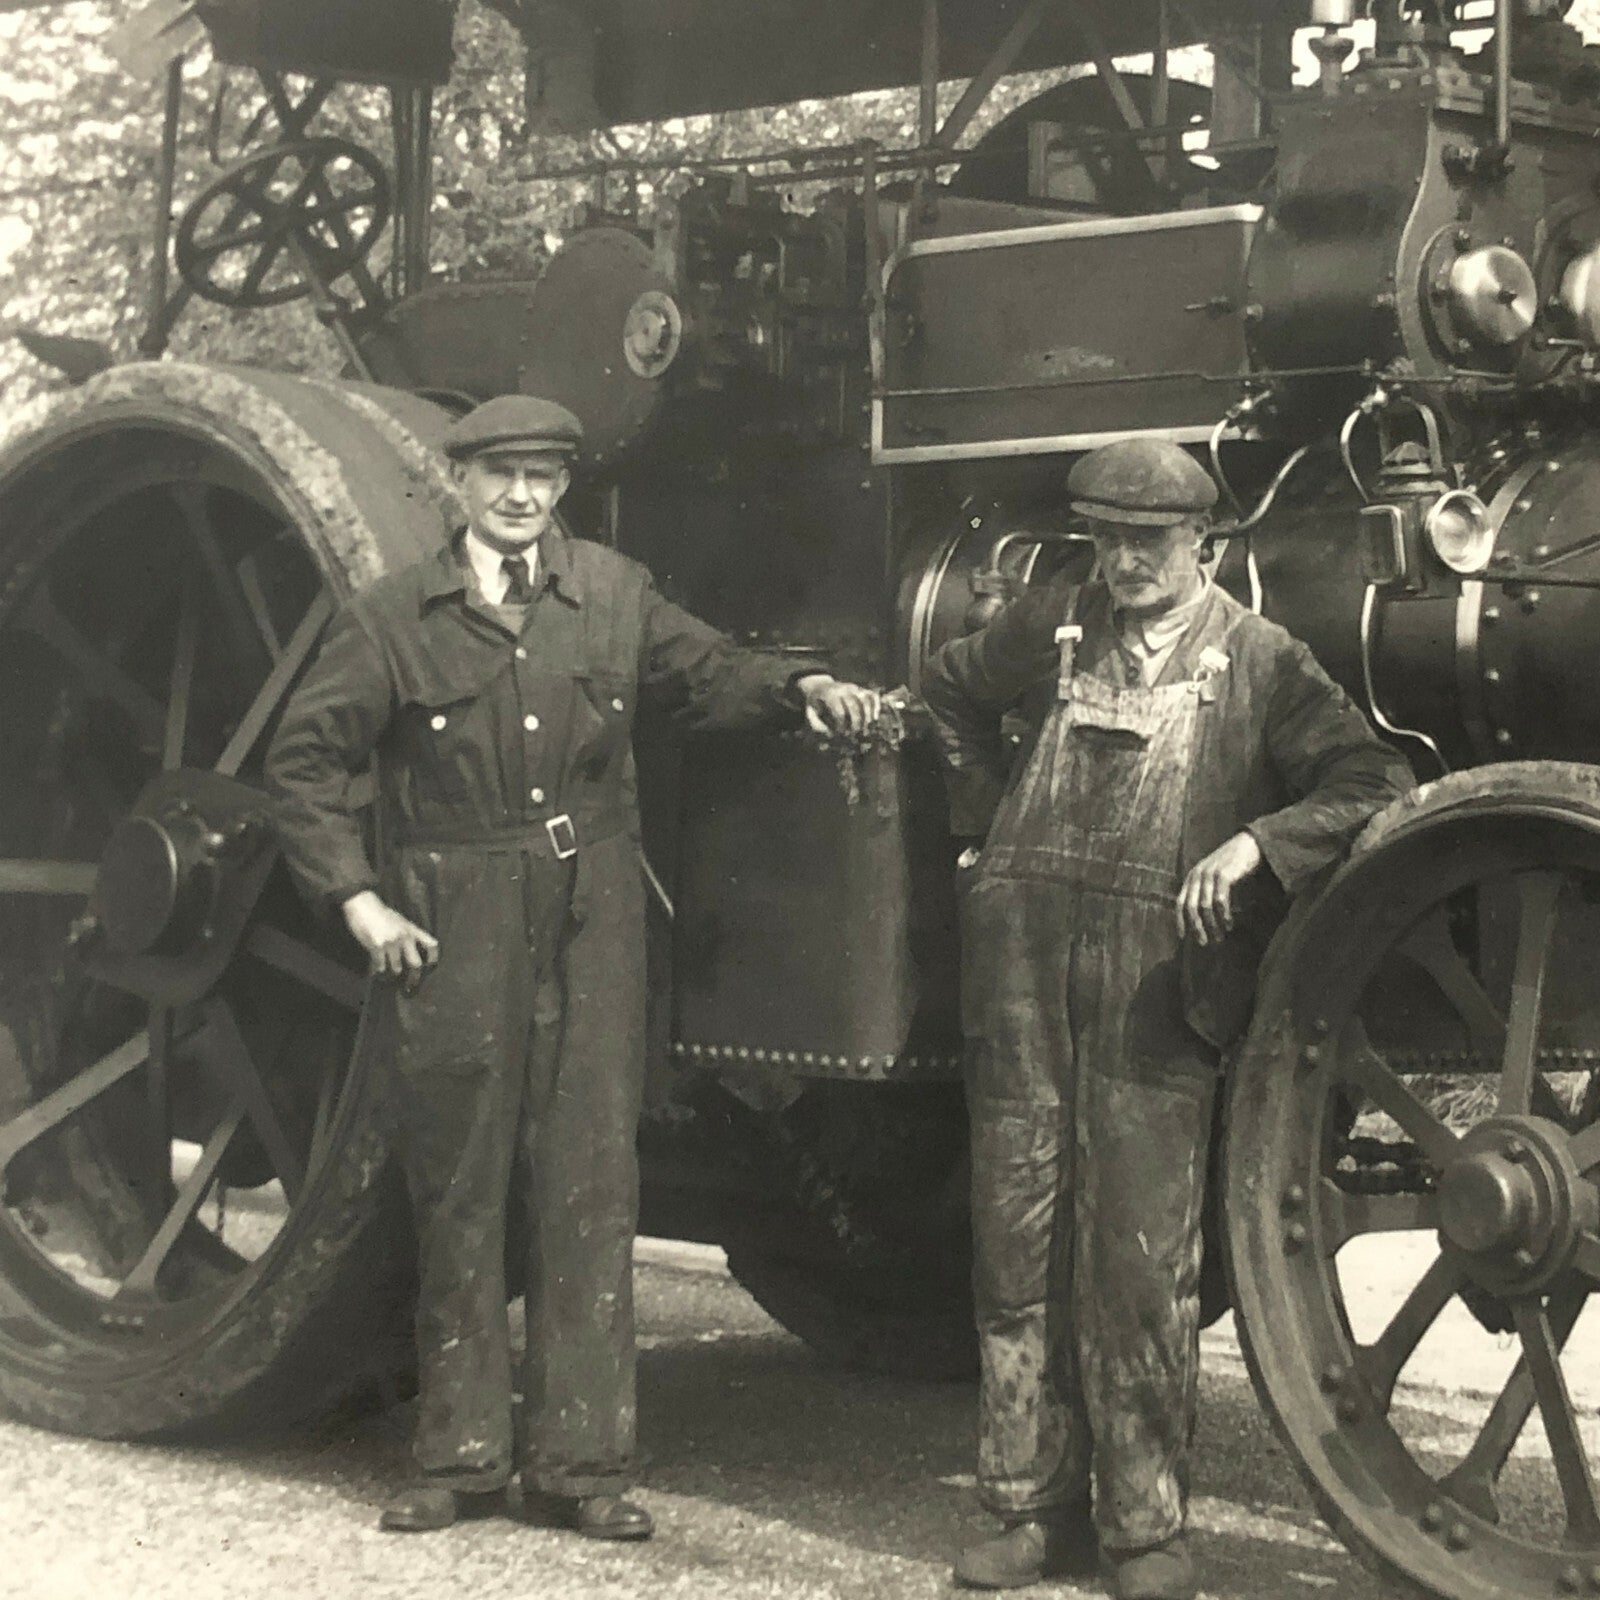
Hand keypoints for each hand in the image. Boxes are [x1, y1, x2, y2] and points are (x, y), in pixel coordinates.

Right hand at [341, 889, 439, 981]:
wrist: (363, 905)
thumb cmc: (380, 912)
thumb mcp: (399, 921)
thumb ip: (406, 934)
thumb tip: (410, 950)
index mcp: (412, 929)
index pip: (431, 944)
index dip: (433, 957)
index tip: (430, 966)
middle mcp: (405, 937)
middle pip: (416, 963)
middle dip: (414, 976)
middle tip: (410, 983)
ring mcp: (392, 943)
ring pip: (397, 967)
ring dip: (393, 971)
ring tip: (390, 973)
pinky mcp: (378, 947)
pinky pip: (380, 965)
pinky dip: (378, 969)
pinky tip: (377, 969)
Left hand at [796, 673, 882, 737]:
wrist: (819, 685)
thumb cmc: (815, 703)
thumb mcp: (810, 713)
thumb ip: (817, 725)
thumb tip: (831, 735)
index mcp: (829, 694)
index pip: (839, 712)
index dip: (841, 726)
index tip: (840, 734)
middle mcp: (843, 688)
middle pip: (855, 706)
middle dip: (856, 723)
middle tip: (855, 734)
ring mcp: (854, 687)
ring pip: (866, 700)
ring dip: (867, 717)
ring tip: (866, 729)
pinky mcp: (860, 689)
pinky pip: (873, 695)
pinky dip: (876, 706)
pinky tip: (875, 718)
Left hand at [1176, 830, 1262, 946]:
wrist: (1248, 844)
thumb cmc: (1231, 865)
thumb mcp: (1212, 878)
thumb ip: (1204, 893)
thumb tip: (1202, 920)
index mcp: (1191, 877)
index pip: (1179, 902)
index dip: (1179, 921)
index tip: (1183, 938)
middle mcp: (1197, 875)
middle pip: (1191, 907)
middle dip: (1197, 927)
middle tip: (1204, 942)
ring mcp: (1209, 874)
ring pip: (1205, 906)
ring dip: (1212, 924)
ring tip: (1220, 937)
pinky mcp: (1224, 875)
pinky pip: (1220, 900)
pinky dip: (1224, 915)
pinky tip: (1229, 924)